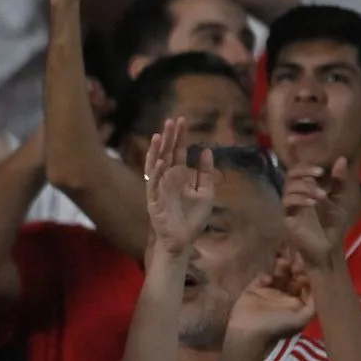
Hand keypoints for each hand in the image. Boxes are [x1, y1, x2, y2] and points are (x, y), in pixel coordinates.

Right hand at [143, 117, 215, 254]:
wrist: (183, 241)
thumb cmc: (193, 218)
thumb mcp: (206, 192)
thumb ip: (205, 173)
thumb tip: (207, 151)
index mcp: (179, 176)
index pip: (177, 151)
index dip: (179, 136)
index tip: (182, 120)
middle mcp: (167, 179)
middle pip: (166, 153)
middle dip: (168, 137)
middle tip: (171, 120)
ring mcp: (159, 189)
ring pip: (155, 165)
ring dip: (156, 151)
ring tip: (159, 135)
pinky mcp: (154, 201)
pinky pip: (153, 184)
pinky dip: (156, 173)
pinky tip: (161, 162)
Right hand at [226, 250, 313, 342]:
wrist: (249, 332)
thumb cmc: (279, 325)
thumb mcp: (304, 317)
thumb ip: (314, 301)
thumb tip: (318, 282)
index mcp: (299, 302)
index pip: (307, 283)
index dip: (309, 273)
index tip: (308, 264)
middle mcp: (286, 295)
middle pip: (294, 276)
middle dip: (296, 267)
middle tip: (295, 261)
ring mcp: (271, 291)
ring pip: (279, 274)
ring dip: (282, 267)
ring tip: (283, 261)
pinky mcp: (255, 288)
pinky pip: (263, 276)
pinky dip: (266, 275)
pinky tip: (267, 279)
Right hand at [282, 159, 348, 268]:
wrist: (329, 246)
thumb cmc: (333, 224)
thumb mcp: (341, 199)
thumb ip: (340, 181)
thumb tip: (340, 159)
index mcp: (308, 187)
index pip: (299, 166)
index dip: (295, 152)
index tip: (293, 137)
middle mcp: (296, 193)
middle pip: (292, 172)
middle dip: (305, 169)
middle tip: (321, 173)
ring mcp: (290, 204)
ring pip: (290, 185)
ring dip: (307, 186)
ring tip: (322, 196)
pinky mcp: (286, 216)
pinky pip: (288, 201)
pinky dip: (301, 198)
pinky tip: (313, 203)